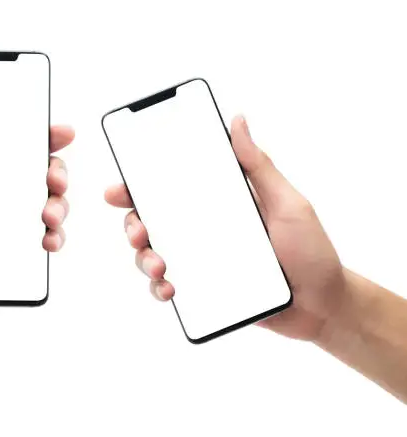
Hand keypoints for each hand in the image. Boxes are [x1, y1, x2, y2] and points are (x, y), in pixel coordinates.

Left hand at [0, 102, 73, 349]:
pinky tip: (49, 243)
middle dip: (55, 171)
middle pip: (34, 177)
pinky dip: (55, 239)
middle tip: (54, 178)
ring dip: (60, 206)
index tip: (56, 131)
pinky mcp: (11, 259)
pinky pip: (43, 244)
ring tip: (50, 216)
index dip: (35, 137)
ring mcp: (1, 231)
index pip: (3, 151)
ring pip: (46, 208)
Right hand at [105, 115, 346, 340]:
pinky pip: (169, 288)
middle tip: (138, 231)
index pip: (171, 188)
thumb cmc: (311, 251)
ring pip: (153, 255)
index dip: (139, 186)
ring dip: (144, 259)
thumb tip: (238, 121)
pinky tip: (169, 290)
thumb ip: (259, 166)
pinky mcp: (203, 291)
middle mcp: (203, 230)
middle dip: (133, 224)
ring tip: (158, 266)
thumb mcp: (288, 203)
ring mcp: (200, 261)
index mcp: (218, 204)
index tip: (121, 188)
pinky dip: (160, 289)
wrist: (324, 306)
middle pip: (152, 221)